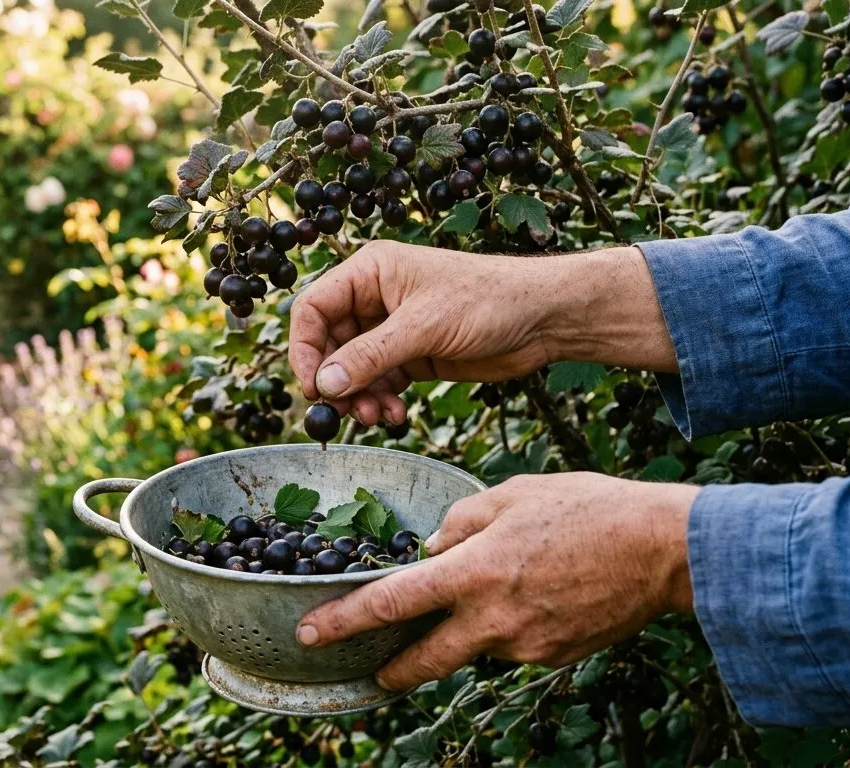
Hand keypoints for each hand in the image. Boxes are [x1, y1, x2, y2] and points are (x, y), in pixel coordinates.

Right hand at [287, 241, 675, 424]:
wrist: (543, 318)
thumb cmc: (488, 300)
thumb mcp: (424, 327)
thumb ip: (371, 356)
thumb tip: (324, 385)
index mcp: (370, 272)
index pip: (313, 309)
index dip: (305, 349)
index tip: (313, 388)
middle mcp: (375, 298)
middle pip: (328, 344)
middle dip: (335, 381)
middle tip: (345, 411)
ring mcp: (392, 328)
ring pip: (352, 369)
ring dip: (358, 397)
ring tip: (377, 416)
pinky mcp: (412, 354)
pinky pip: (378, 382)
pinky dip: (380, 401)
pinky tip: (394, 415)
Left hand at [294, 473, 697, 690]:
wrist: (665, 551)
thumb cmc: (588, 509)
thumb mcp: (512, 493)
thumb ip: (460, 520)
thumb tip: (432, 545)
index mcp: (474, 571)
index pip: (393, 601)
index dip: (345, 620)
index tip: (310, 631)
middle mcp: (493, 618)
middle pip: (424, 658)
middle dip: (390, 668)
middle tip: (370, 668)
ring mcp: (525, 645)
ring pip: (475, 645)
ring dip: (468, 629)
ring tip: (504, 587)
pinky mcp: (553, 657)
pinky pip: (513, 643)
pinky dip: (509, 625)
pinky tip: (537, 593)